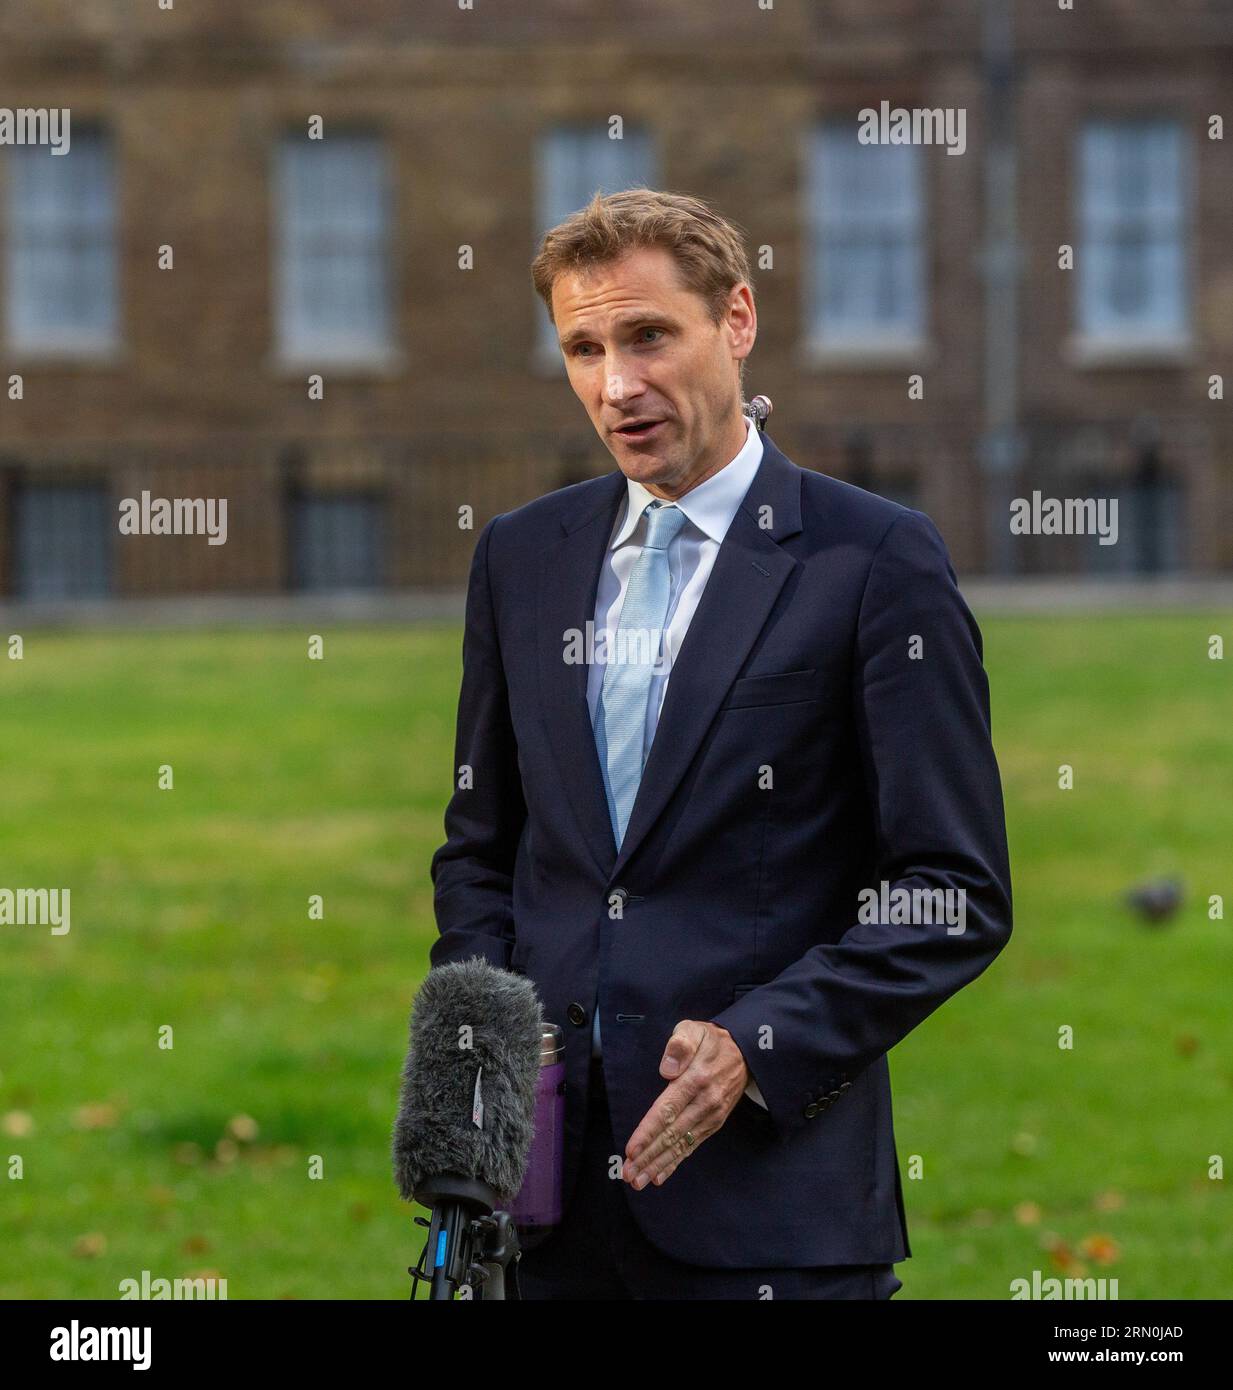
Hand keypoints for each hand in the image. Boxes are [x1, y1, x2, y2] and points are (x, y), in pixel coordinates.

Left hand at [622, 1020, 748, 1189]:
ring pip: (680, 1145)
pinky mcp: (714, 1124)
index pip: (667, 1110)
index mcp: (696, 1079)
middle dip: (648, 1156)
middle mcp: (705, 1102)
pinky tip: (659, 1176)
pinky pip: (691, 1146)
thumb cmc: (711, 1040)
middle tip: (628, 1174)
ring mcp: (711, 1116)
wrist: (746, 1052)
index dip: (648, 1131)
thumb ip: (680, 1045)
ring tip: (638, 1181)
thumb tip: (667, 1069)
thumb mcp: (694, 1029)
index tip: (632, 1150)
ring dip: (658, 1165)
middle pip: (671, 1134)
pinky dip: (675, 1163)